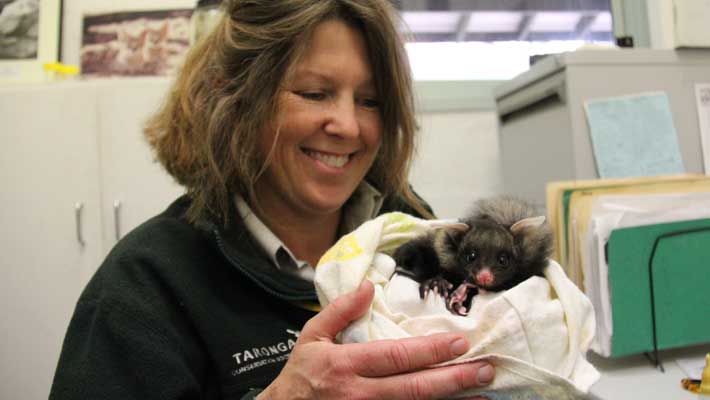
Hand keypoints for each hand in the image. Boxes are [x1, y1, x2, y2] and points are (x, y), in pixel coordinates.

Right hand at [257, 281, 494, 398]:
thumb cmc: (301, 375)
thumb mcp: (311, 336)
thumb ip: (340, 311)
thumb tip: (366, 285)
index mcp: (347, 365)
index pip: (395, 356)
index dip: (430, 350)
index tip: (459, 341)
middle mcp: (361, 394)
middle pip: (414, 388)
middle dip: (453, 379)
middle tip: (485, 370)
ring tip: (483, 394)